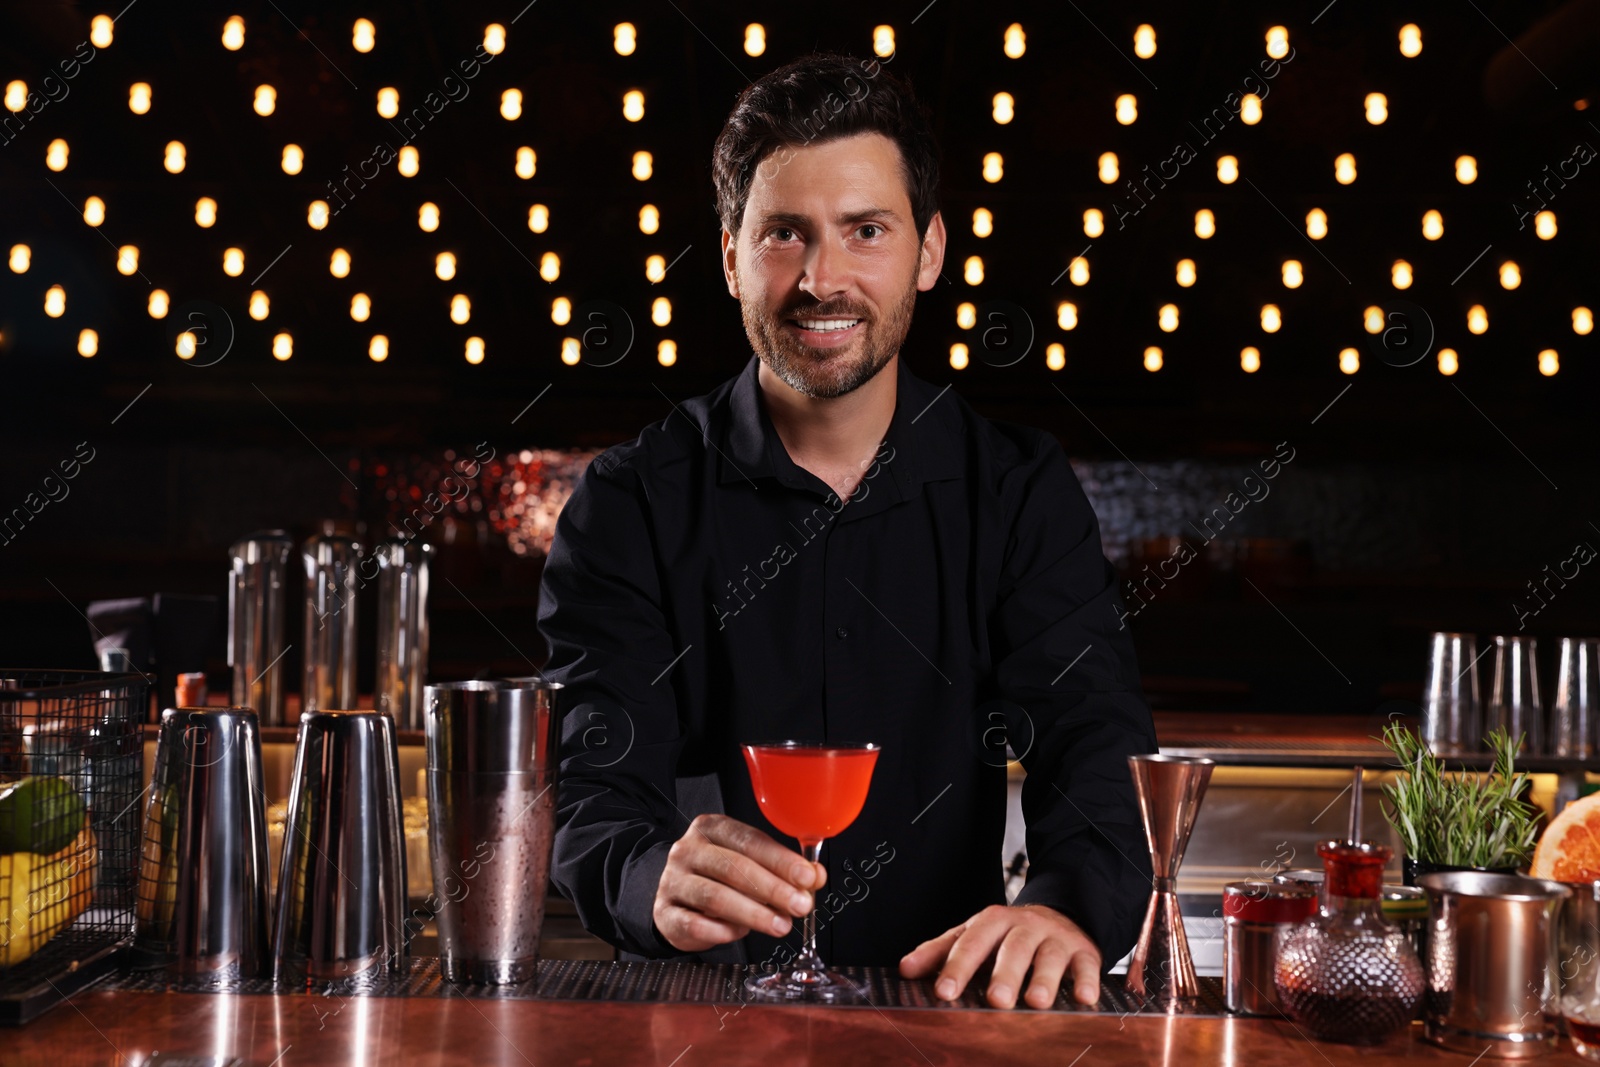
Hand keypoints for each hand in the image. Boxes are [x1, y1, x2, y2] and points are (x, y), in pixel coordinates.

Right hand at [652, 813, 826, 953]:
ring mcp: (673, 881)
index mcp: (712, 828)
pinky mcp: (664, 913)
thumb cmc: (720, 877)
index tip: (808, 877)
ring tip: (781, 925)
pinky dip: (721, 931)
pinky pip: (694, 923)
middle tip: (800, 905)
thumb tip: (815, 877)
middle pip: (733, 867)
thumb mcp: (751, 865)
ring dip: (753, 913)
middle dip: (772, 888)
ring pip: (715, 896)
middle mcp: (688, 850)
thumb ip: (783, 870)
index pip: (749, 841)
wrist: (675, 896)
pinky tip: (739, 934)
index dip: (781, 860)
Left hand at [898, 904, 1100, 1008]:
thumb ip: (940, 952)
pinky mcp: (1084, 951)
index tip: (944, 992)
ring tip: (1036, 1002)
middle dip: (1004, 974)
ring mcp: (1056, 938)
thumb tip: (905, 970)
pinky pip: (1087, 964)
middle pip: (1013, 948)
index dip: (957, 967)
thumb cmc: (1007, 936)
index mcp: (992, 921)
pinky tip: (1084, 998)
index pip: (972, 942)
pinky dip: (1087, 981)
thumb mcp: (973, 936)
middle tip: (995, 1000)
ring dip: (1045, 979)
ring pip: (1050, 956)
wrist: (1058, 916)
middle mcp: (1025, 926)